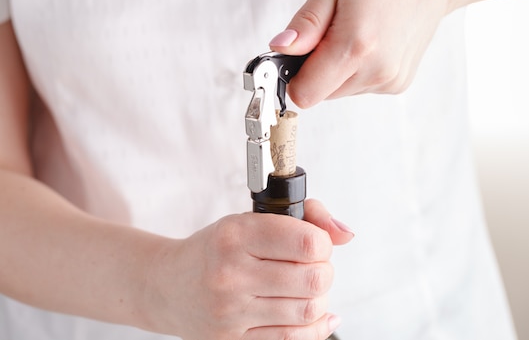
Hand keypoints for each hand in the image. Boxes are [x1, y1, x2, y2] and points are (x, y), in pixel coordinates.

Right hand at [142, 200, 352, 339]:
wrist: (168, 287)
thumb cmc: (216, 249)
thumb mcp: (251, 219)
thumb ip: (305, 216)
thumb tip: (346, 233)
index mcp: (235, 235)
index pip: (306, 242)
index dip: (323, 243)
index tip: (315, 243)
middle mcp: (230, 274)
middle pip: (314, 279)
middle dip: (323, 270)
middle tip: (310, 266)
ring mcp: (231, 313)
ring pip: (309, 310)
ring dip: (319, 298)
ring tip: (304, 287)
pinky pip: (293, 339)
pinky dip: (314, 326)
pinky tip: (312, 314)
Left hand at [269, 0, 457, 107]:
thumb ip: (306, 23)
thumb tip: (280, 48)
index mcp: (357, 45)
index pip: (305, 93)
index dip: (293, 76)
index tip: (295, 55)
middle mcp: (377, 70)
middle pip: (320, 93)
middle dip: (315, 67)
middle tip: (330, 31)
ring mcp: (390, 80)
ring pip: (339, 90)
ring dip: (336, 67)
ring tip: (355, 30)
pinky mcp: (398, 83)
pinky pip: (359, 86)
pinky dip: (356, 68)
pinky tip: (371, 40)